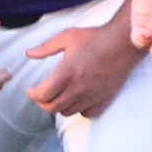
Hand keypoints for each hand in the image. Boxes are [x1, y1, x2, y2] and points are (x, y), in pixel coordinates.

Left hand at [26, 2, 143, 117]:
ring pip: (67, 112)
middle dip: (42, 102)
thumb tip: (28, 53)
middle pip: (52, 108)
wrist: (123, 43)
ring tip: (57, 95)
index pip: (42, 95)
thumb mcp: (65, 37)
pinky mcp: (104, 99)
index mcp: (65, 74)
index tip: (31, 89)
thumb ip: (45, 48)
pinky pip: (86, 114)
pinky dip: (78, 109)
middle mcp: (78, 89)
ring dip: (59, 105)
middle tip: (41, 94)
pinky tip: (76, 99)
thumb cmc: (94, 38)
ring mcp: (92, 96)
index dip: (32, 94)